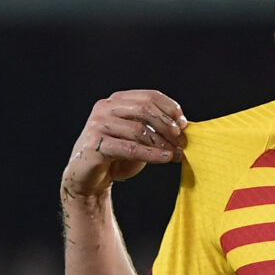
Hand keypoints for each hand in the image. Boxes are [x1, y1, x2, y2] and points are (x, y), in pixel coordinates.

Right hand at [62, 90, 187, 199]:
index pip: (150, 96)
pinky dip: (152, 154)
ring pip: (139, 129)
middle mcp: (105, 108)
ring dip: (163, 143)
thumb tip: (184, 127)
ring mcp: (97, 125)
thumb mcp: (139, 137)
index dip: (170, 109)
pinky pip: (130, 148)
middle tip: (181, 140)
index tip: (184, 124)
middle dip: (167, 125)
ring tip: (176, 153)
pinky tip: (166, 158)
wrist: (89, 178)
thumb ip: (155, 128)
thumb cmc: (117, 155)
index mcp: (117, 100)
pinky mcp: (95, 144)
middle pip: (145, 109)